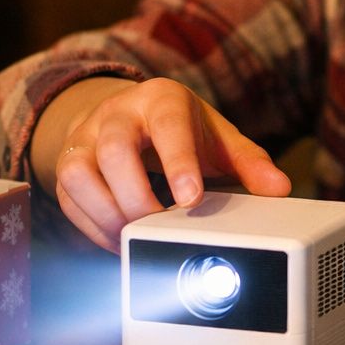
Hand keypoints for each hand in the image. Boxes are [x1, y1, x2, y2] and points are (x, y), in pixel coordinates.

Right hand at [40, 77, 290, 250]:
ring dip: (105, 215)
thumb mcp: (217, 137)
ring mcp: (86, 138)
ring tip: (134, 240)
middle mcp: (118, 115)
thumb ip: (248, 162)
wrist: (127, 114)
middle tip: (158, 227)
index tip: (190, 200)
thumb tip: (279, 188)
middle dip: (136, 197)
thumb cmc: (180, 129)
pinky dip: (92, 227)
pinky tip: (118, 242)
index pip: (168, 127)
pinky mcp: (66, 165)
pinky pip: (67, 199)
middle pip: (114, 151)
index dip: (178, 163)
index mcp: (162, 101)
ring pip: (76, 173)